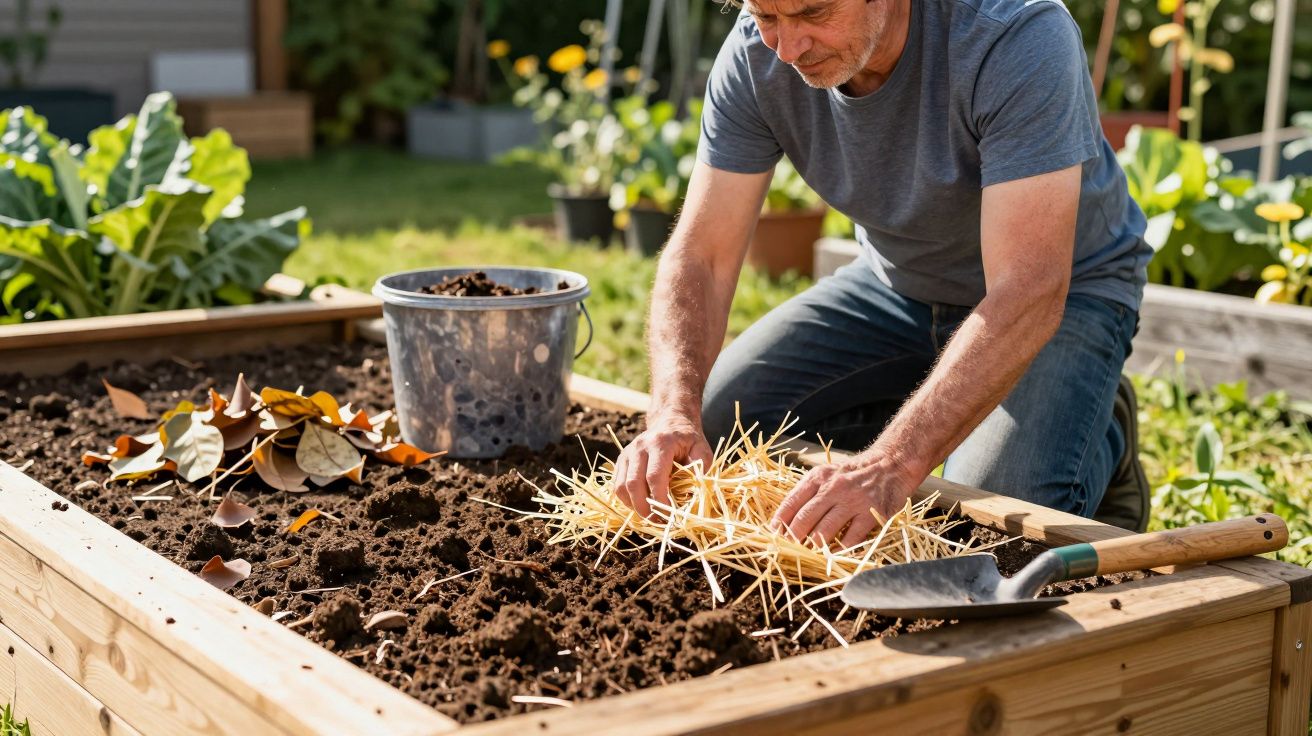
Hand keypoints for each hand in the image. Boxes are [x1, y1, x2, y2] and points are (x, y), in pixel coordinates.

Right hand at [612, 415, 713, 517]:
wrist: (670, 420)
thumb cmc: (688, 439)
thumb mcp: (701, 449)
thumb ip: (699, 468)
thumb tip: (692, 492)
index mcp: (660, 443)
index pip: (654, 477)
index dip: (659, 499)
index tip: (669, 515)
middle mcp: (639, 447)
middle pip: (634, 484)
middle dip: (644, 508)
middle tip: (658, 521)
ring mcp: (627, 453)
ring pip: (621, 487)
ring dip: (633, 506)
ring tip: (649, 516)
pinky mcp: (621, 460)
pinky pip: (616, 485)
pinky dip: (626, 500)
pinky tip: (640, 506)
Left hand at [770, 454, 921, 546]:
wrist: (890, 465)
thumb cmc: (853, 473)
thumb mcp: (827, 473)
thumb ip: (808, 491)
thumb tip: (785, 517)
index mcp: (819, 477)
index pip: (792, 501)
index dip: (780, 520)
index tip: (773, 533)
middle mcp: (834, 488)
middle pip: (805, 518)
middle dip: (793, 537)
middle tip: (787, 549)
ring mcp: (853, 501)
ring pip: (825, 531)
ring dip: (813, 546)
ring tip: (806, 554)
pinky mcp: (871, 514)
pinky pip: (851, 539)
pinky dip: (840, 550)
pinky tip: (833, 555)